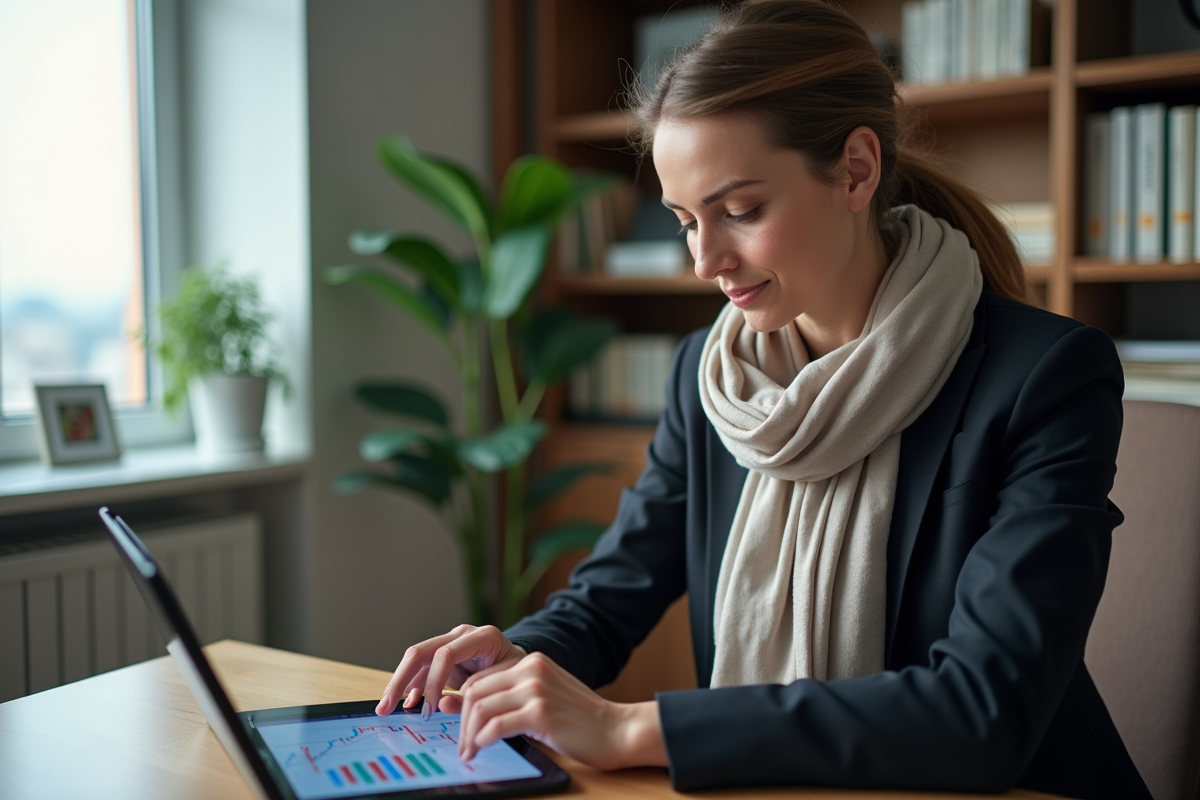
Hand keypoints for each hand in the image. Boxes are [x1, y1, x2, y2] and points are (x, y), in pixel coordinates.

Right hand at [376, 624, 525, 716]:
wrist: (521, 663)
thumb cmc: (517, 674)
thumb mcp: (503, 685)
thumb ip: (474, 695)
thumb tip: (442, 704)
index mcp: (482, 637)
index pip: (445, 654)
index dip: (434, 683)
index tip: (430, 709)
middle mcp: (462, 635)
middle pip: (422, 652)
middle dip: (401, 680)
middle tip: (387, 706)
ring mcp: (451, 642)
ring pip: (416, 659)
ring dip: (399, 683)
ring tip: (387, 708)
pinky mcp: (444, 654)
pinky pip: (422, 668)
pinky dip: (411, 685)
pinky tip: (406, 703)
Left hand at [457, 651, 667, 770]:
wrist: (618, 730)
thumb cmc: (583, 720)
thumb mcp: (545, 697)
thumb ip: (513, 697)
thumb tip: (468, 710)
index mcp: (531, 662)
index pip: (481, 678)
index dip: (464, 705)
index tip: (462, 728)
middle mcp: (531, 669)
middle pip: (475, 691)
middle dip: (463, 721)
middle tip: (463, 745)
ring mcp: (536, 689)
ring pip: (481, 708)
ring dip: (469, 734)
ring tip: (469, 752)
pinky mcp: (540, 713)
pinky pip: (496, 725)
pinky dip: (483, 740)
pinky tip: (483, 750)